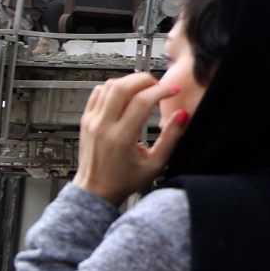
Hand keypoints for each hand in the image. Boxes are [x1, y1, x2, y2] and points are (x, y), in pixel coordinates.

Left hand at [73, 72, 186, 204]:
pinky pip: (98, 92)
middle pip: (123, 86)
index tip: (172, 91)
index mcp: (120, 138)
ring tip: (143, 91)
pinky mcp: (86, 120)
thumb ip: (171, 138)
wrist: (95, 190)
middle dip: (145, 80)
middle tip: (158, 87)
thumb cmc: (123, 180)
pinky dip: (114, 88)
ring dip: (130, 82)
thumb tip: (182, 115)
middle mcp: (103, 126)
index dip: (161, 91)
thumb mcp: (155, 164)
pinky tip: (126, 97)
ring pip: (109, 85)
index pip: (142, 101)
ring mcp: (92, 121)